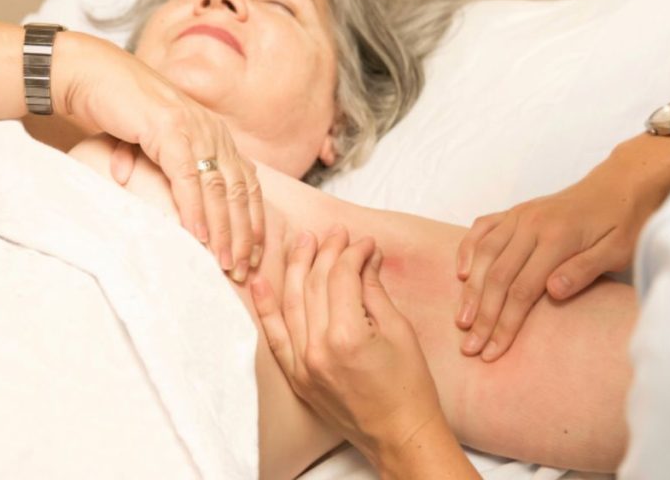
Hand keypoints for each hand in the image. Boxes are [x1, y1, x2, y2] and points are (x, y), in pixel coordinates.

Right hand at [55, 32, 264, 275]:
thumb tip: (185, 213)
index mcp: (216, 135)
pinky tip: (198, 234)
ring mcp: (193, 130)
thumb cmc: (122, 112)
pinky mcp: (169, 131)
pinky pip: (187, 177)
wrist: (92, 75)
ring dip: (223, 229)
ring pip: (218, 188)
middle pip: (240, 191)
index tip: (255, 255)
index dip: (253, 221)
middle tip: (245, 270)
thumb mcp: (159, 145)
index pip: (247, 184)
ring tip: (225, 261)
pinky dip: (195, 208)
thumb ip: (175, 173)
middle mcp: (213, 132)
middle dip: (244, 235)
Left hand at [250, 227, 450, 468]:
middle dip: (325, 252)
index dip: (353, 253)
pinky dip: (265, 307)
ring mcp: (302, 365)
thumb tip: (365, 256)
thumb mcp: (400, 332)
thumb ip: (375, 291)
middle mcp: (317, 350)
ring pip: (290, 303)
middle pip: (314, 285)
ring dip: (295, 268)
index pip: (341, 277)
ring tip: (301, 242)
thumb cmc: (409, 387)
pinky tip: (260, 282)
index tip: (364, 242)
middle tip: (334, 233)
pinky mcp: (296, 377)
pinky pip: (275, 336)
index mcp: (347, 336)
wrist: (400, 435)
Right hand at [455, 137, 669, 361]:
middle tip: (469, 346)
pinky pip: (482, 228)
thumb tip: (552, 292)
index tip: (493, 351)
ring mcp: (521, 215)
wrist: (622, 182)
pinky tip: (462, 273)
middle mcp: (532, 224)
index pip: (523, 290)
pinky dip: (468, 249)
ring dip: (470, 289)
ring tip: (461, 319)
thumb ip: (584, 270)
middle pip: (498, 276)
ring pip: (485, 254)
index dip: (505, 324)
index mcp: (558, 237)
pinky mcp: (516, 211)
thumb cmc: (625, 221)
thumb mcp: (618, 250)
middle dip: (482, 315)